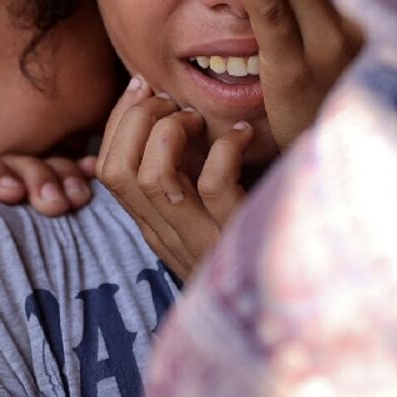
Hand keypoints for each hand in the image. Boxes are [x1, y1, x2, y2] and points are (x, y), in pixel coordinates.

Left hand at [0, 154, 97, 216]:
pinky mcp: (63, 199)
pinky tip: (95, 174)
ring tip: (79, 201)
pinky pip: (77, 176)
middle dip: (38, 178)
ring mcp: (34, 192)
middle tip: (54, 207)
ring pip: (50, 166)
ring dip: (65, 176)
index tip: (12, 195)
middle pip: (18, 164)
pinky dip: (86, 172)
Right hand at [97, 76, 254, 280]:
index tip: (143, 89)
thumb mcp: (205, 211)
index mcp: (154, 225)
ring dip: (170, 132)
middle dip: (136, 120)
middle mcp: (168, 234)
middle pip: (119, 171)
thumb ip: (186, 174)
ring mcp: (199, 239)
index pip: (109, 170)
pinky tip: (244, 134)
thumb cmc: (253, 241)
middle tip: (171, 101)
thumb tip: (172, 116)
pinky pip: (213, 184)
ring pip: (154, 176)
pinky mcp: (235, 236)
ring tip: (199, 118)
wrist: (286, 307)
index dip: (117, 121)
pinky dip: (225, 148)